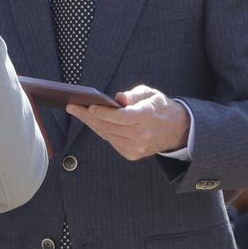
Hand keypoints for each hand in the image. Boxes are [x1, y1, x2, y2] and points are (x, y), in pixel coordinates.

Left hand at [68, 85, 191, 161]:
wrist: (174, 129)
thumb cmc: (159, 107)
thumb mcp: (151, 94)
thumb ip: (134, 94)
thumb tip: (118, 98)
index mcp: (148, 117)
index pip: (123, 117)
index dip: (105, 112)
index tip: (89, 106)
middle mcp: (142, 135)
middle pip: (110, 126)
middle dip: (89, 116)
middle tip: (72, 107)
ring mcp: (137, 147)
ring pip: (107, 135)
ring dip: (91, 123)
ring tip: (77, 112)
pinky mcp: (132, 154)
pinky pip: (111, 141)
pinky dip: (100, 130)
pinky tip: (91, 121)